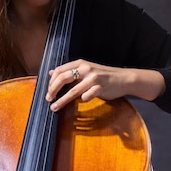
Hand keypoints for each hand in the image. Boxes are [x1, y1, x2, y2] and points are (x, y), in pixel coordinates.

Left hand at [46, 60, 164, 111]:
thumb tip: (51, 72)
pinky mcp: (101, 88)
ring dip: (62, 100)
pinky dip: (83, 99)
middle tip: (48, 99)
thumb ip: (69, 71)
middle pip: (63, 79)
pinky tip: (82, 101)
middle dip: (52, 90)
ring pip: (73, 90)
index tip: (47, 92)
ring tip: (54, 107)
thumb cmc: (103, 75)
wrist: (123, 78)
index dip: (51, 82)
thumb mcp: (85, 69)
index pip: (60, 71)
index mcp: (80, 64)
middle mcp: (86, 69)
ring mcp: (93, 78)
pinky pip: (87, 95)